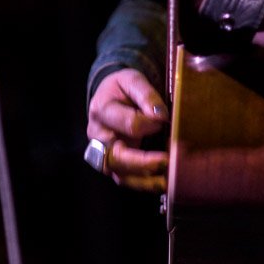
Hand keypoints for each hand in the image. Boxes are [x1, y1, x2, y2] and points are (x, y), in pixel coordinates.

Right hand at [86, 69, 168, 190]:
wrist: (109, 94)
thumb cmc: (122, 88)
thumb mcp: (132, 80)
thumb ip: (146, 95)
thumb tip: (160, 116)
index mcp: (101, 110)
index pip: (128, 124)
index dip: (150, 124)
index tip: (164, 118)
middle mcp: (97, 135)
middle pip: (117, 156)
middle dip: (143, 162)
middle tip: (166, 160)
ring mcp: (102, 152)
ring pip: (119, 173)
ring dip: (143, 179)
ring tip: (166, 181)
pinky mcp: (111, 164)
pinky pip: (124, 178)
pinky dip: (142, 183)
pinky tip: (160, 183)